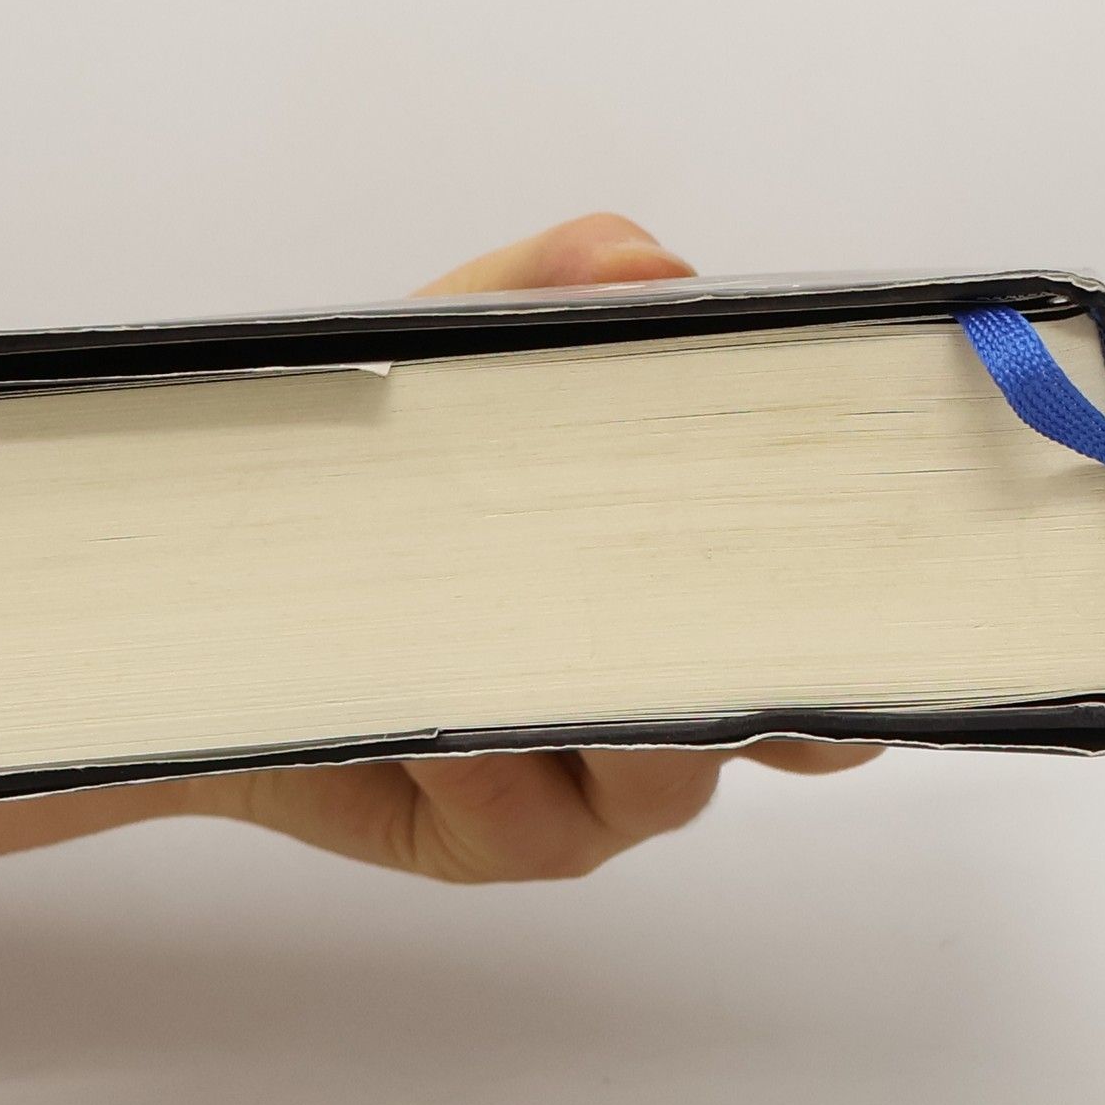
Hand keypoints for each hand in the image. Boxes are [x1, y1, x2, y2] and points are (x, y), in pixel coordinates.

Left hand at [172, 214, 880, 881]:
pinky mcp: (495, 839)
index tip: (883, 540)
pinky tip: (419, 715)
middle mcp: (662, 699)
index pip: (827, 612)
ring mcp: (589, 785)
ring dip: (609, 701)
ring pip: (663, 777)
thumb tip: (651, 264)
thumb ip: (546, 293)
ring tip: (528, 630)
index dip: (875, 595)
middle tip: (734, 596)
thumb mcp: (451, 358)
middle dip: (779, 667)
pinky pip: (523, 814)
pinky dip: (482, 759)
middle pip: (786, 722)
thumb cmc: (366, 480)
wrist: (222, 601)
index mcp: (684, 591)